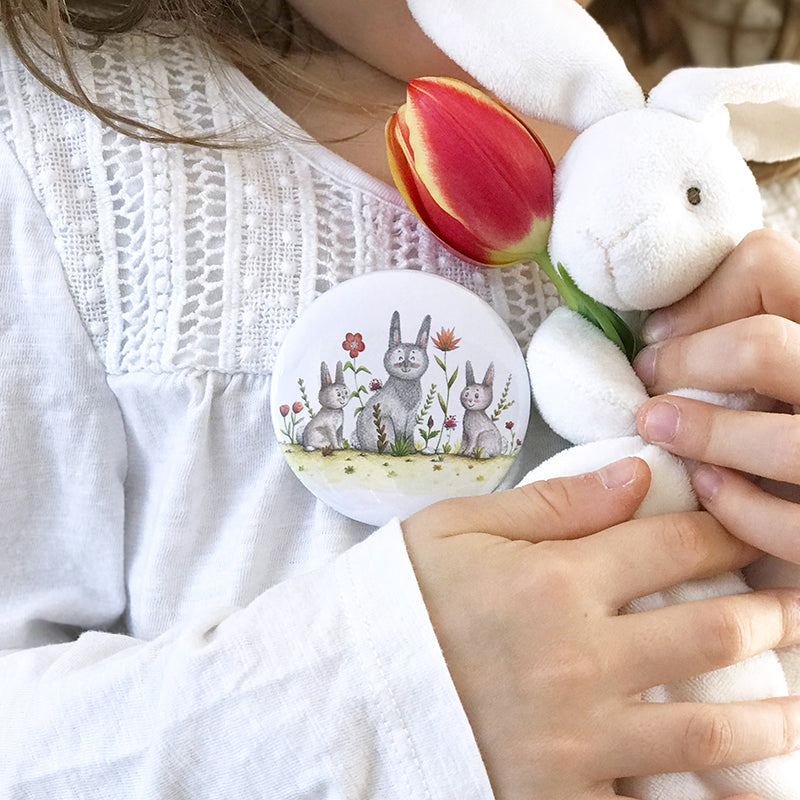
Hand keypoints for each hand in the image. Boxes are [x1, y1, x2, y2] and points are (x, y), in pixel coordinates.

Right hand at [402, 456, 799, 799]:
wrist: (345, 692)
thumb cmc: (401, 599)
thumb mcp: (459, 526)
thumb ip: (552, 501)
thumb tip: (637, 475)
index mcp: (555, 581)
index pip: (669, 543)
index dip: (720, 528)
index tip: (741, 524)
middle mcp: (580, 659)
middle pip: (712, 630)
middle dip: (771, 612)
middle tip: (797, 605)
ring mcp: (578, 740)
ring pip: (711, 729)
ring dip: (773, 715)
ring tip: (799, 703)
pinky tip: (741, 795)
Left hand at [633, 228, 799, 560]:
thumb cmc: (777, 409)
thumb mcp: (766, 355)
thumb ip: (731, 330)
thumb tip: (659, 327)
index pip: (767, 264)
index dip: (702, 298)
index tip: (656, 335)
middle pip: (763, 347)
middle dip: (687, 364)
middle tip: (648, 383)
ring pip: (783, 443)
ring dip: (704, 436)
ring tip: (658, 429)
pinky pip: (788, 524)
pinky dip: (737, 506)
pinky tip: (707, 488)